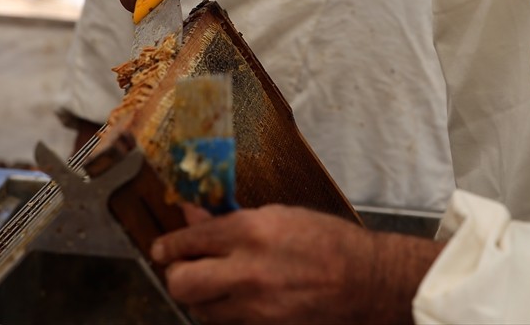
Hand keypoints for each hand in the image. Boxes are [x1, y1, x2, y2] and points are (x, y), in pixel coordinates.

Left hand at [150, 204, 441, 324]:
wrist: (367, 282)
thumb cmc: (329, 242)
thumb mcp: (280, 216)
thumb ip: (233, 220)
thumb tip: (196, 218)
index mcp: (251, 231)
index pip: (189, 240)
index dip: (169, 244)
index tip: (162, 247)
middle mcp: (247, 271)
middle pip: (181, 282)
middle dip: (175, 273)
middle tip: (182, 266)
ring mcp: (254, 307)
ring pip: (199, 308)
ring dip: (199, 295)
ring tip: (214, 281)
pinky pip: (226, 322)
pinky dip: (222, 312)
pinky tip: (236, 299)